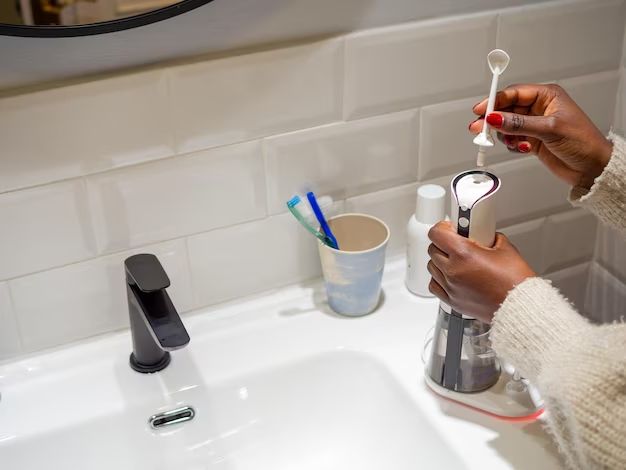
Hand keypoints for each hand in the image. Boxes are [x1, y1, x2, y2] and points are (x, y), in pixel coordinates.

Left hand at [427, 221, 534, 322]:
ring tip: (456, 260)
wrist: (520, 308)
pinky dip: (439, 278)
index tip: (449, 227)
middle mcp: (453, 270)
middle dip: (443, 243)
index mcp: (463, 254)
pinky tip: (451, 276)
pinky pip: (434, 285)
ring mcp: (451, 287)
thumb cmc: (516, 283)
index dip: (442, 227)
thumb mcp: (506, 249)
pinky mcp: (452, 300)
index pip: (437, 233)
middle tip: (456, 243)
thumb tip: (486, 235)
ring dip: (440, 261)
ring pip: (432, 267)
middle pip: (433, 249)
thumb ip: (491, 238)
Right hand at [469, 84, 611, 189]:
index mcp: (547, 96)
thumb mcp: (550, 129)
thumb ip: (520, 124)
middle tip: (480, 128)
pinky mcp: (532, 140)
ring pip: (507, 125)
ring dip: (505, 135)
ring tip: (513, 141)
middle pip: (506, 109)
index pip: (514, 93)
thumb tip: (496, 118)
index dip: (495, 100)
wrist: (592, 168)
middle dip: (494, 119)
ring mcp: (534, 125)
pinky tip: (521, 147)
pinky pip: (512, 139)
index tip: (481, 109)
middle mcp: (539, 108)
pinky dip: (512, 144)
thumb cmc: (584, 142)